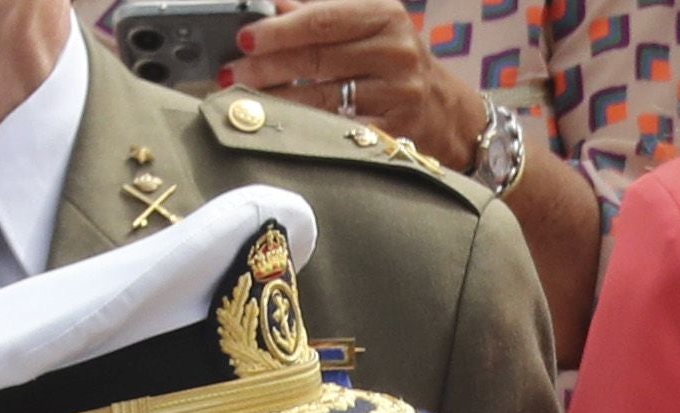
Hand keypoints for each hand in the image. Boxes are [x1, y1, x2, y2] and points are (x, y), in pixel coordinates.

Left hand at [225, 0, 492, 167]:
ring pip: (324, 99)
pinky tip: (281, 127)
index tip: (245, 38)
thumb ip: (322, 14)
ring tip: (245, 101)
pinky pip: (340, 130)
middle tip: (232, 73)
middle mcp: (396, 51)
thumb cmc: (395, 62)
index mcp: (385, 15)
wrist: (447, 112)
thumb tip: (270, 6)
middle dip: (268, 67)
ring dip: (278, 101)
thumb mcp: (368, 26)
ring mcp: (399, 94)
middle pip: (319, 59)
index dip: (281, 29)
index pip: (324, 19)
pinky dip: (306, 128)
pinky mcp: (396, 133)